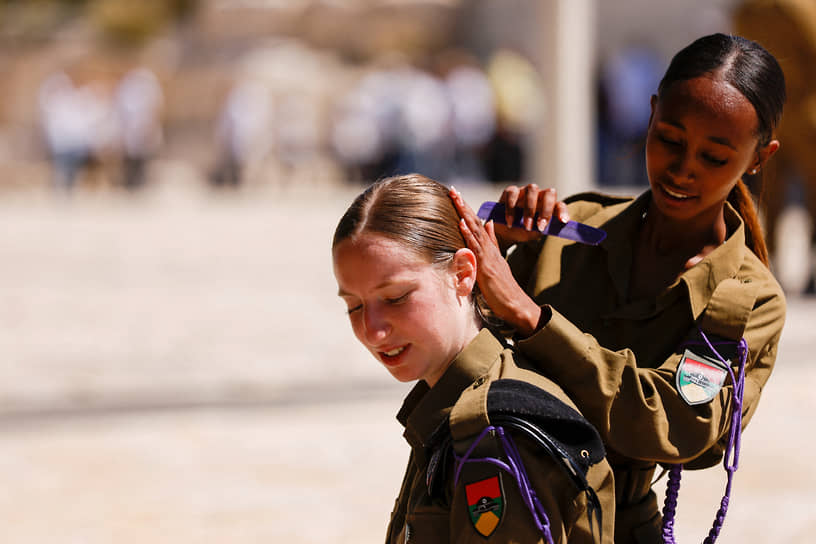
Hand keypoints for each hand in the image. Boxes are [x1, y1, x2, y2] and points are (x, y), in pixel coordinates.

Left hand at [449, 187, 541, 335]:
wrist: (516, 304)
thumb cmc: (503, 288)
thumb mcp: (496, 261)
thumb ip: (492, 242)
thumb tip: (488, 224)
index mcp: (489, 248)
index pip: (476, 224)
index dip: (466, 210)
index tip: (456, 196)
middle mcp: (489, 249)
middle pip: (475, 223)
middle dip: (463, 206)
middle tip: (453, 190)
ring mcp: (488, 257)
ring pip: (475, 231)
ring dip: (464, 214)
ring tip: (456, 199)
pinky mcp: (486, 267)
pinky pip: (476, 248)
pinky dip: (469, 235)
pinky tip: (462, 224)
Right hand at [493, 184, 570, 245]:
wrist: (505, 231)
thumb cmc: (522, 231)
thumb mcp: (533, 233)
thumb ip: (539, 230)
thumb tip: (542, 229)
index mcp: (548, 206)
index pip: (560, 205)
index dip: (562, 212)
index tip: (562, 221)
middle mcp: (539, 195)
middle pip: (549, 193)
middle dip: (546, 210)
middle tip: (540, 227)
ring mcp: (525, 191)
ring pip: (532, 189)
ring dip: (530, 209)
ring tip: (526, 226)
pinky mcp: (510, 191)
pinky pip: (512, 194)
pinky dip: (511, 209)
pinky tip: (510, 222)